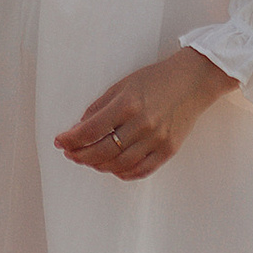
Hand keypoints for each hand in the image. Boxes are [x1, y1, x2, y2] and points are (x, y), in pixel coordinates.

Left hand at [55, 49, 231, 181]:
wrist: (192, 82)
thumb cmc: (155, 80)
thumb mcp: (122, 85)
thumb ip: (100, 107)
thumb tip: (79, 128)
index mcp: (127, 104)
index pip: (91, 130)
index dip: (71, 139)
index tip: (59, 141)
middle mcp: (142, 124)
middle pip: (103, 151)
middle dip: (81, 155)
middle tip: (70, 153)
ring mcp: (157, 139)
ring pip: (121, 164)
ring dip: (99, 166)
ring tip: (88, 160)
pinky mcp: (169, 150)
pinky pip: (142, 170)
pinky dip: (124, 173)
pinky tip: (112, 169)